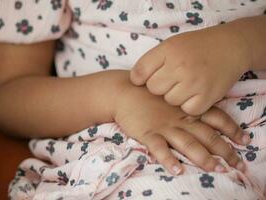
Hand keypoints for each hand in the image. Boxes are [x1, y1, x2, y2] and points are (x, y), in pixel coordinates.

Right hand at [114, 84, 249, 174]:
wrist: (125, 91)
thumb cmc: (149, 93)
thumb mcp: (173, 95)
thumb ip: (189, 104)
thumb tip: (208, 115)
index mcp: (187, 109)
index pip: (215, 118)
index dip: (231, 130)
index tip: (244, 140)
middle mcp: (180, 119)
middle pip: (206, 135)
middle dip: (224, 150)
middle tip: (237, 164)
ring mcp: (164, 127)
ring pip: (187, 144)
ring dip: (203, 157)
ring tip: (216, 169)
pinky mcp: (147, 133)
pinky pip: (158, 148)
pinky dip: (168, 159)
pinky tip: (177, 170)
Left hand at [130, 25, 250, 115]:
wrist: (230, 47)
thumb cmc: (195, 48)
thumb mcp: (170, 45)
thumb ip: (151, 61)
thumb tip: (135, 82)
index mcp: (167, 51)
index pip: (138, 74)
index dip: (141, 79)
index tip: (150, 77)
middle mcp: (179, 66)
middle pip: (153, 90)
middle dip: (160, 87)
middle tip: (173, 79)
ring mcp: (194, 83)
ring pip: (169, 101)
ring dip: (175, 96)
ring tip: (186, 85)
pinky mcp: (207, 97)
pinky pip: (187, 110)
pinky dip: (190, 105)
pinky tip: (196, 93)